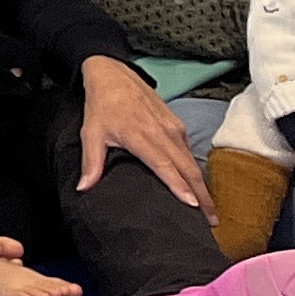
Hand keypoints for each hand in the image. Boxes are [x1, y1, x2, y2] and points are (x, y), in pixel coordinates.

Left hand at [76, 55, 209, 208]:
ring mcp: (173, 127)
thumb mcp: (90, 132)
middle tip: (211, 221)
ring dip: (202, 185)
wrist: (113, 74)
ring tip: (209, 210)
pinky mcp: (178, 124)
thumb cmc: (101, 105)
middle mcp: (162, 132)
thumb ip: (90, 162)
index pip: (165, 166)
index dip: (179, 186)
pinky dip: (196, 170)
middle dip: (202, 196)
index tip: (193, 206)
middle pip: (187, 168)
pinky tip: (198, 185)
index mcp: (140, 136)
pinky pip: (189, 151)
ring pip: (192, 161)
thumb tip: (83, 188)